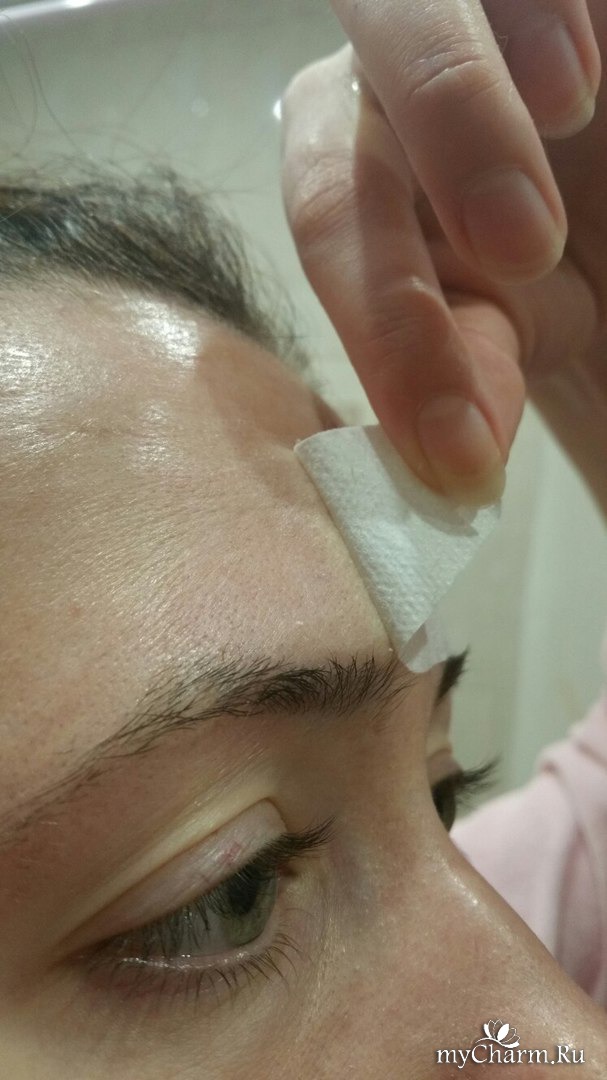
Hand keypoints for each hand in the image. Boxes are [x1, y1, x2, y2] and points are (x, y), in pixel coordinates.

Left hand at [281, 0, 601, 504]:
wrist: (596, 222)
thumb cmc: (545, 272)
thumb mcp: (505, 329)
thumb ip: (466, 370)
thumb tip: (460, 457)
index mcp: (347, 169)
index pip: (331, 226)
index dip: (389, 334)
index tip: (462, 446)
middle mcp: (377, 83)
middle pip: (353, 83)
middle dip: (435, 147)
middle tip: (524, 244)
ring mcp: (451, 16)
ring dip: (472, 61)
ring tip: (569, 104)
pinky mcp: (533, 1)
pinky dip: (549, 4)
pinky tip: (582, 69)